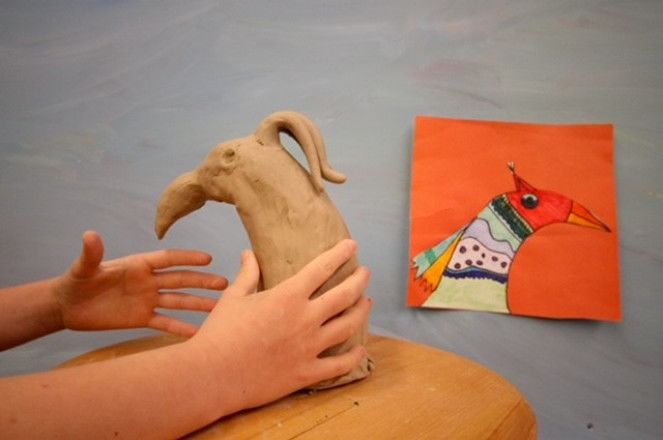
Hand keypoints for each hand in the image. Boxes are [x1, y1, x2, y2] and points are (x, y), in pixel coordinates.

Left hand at [54, 231, 227, 335]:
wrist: (68, 306)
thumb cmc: (76, 282)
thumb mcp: (83, 268)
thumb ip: (91, 253)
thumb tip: (90, 234)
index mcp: (138, 265)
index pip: (168, 259)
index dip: (187, 259)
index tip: (208, 259)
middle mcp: (148, 281)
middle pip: (180, 280)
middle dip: (202, 282)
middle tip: (225, 283)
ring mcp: (147, 300)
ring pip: (178, 301)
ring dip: (198, 303)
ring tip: (220, 307)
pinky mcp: (142, 318)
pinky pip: (165, 322)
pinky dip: (181, 327)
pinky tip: (198, 332)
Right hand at [192, 239, 371, 412]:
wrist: (212, 375)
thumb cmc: (219, 333)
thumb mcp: (233, 297)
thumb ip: (247, 274)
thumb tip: (248, 253)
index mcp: (288, 297)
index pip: (322, 268)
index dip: (339, 254)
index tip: (351, 245)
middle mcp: (305, 319)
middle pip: (344, 295)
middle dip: (359, 280)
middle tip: (365, 272)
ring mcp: (309, 347)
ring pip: (348, 326)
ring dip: (362, 312)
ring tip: (367, 302)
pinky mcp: (307, 373)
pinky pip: (339, 365)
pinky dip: (354, 357)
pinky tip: (361, 349)